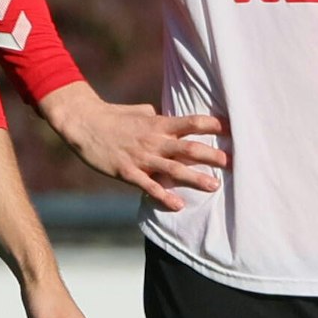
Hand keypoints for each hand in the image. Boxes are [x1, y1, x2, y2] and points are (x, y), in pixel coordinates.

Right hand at [40, 81, 227, 210]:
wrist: (83, 123)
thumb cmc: (112, 116)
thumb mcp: (138, 112)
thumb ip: (156, 118)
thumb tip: (167, 119)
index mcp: (158, 123)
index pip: (192, 122)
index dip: (214, 125)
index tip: (233, 130)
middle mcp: (154, 140)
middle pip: (190, 147)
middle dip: (213, 155)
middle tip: (233, 163)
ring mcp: (141, 157)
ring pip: (174, 169)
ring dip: (196, 178)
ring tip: (214, 186)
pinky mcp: (127, 172)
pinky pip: (148, 186)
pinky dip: (164, 196)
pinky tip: (178, 205)